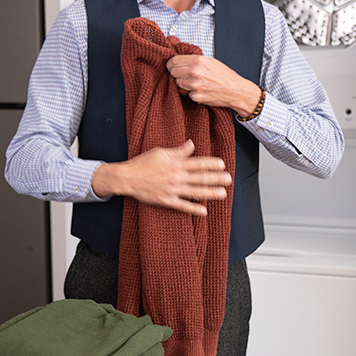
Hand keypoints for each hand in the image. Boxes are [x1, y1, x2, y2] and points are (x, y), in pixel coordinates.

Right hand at [92, 139, 230, 215]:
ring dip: (210, 193)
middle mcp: (176, 177)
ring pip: (195, 192)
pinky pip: (182, 206)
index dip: (211, 164)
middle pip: (200, 178)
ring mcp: (172, 190)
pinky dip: (193, 209)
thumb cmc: (142, 163)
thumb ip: (178, 150)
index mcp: (175, 163)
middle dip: (216, 178)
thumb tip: (191, 144)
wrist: (127, 178)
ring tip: (223, 194)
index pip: (198, 163)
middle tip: (228, 179)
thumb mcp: (160, 152)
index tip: (222, 164)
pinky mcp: (166, 201)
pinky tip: (204, 211)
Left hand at [166, 54, 260, 116]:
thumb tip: (180, 59)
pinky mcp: (196, 97)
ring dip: (184, 83)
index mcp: (198, 60)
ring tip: (196, 82)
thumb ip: (195, 60)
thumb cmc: (225, 76)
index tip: (172, 66)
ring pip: (178, 83)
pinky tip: (201, 90)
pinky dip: (192, 92)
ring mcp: (194, 85)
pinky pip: (187, 93)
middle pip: (173, 72)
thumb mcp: (211, 61)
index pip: (173, 61)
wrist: (237, 91)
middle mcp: (195, 72)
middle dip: (177, 73)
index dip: (172, 64)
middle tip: (185, 75)